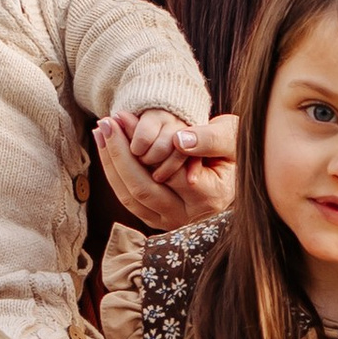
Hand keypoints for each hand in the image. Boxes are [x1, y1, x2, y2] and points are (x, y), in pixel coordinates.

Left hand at [99, 110, 236, 225]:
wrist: (235, 176)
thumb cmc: (236, 153)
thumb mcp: (233, 139)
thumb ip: (210, 138)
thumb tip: (179, 140)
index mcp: (209, 197)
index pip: (167, 172)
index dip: (139, 144)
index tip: (124, 117)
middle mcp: (187, 216)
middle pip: (142, 188)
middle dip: (118, 152)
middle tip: (106, 122)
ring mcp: (169, 221)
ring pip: (130, 197)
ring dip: (110, 162)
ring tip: (101, 131)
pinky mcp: (156, 220)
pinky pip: (128, 200)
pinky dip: (114, 173)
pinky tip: (108, 148)